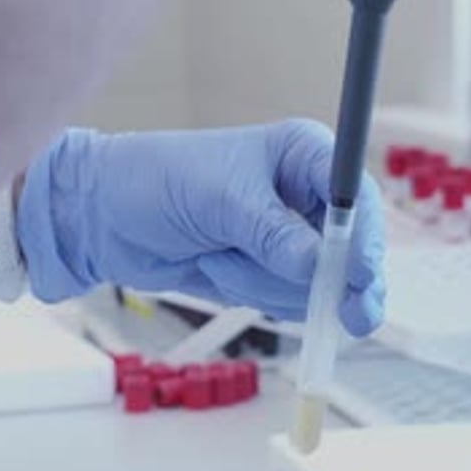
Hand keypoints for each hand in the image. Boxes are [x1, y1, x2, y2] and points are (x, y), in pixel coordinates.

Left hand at [17, 119, 384, 334]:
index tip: (359, 273)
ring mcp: (287, 239)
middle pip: (350, 250)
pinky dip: (253, 295)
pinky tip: (217, 269)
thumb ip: (273, 233)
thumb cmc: (157, 182)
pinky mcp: (268, 272)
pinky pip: (287, 301)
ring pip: (315, 284)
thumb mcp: (219, 200)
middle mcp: (303, 197)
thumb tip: (318, 265)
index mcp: (302, 156)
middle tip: (348, 315)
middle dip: (334, 280)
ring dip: (265, 284)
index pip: (355, 197)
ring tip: (217, 256)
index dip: (364, 238)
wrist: (106, 218)